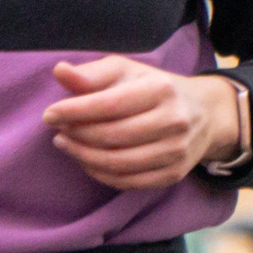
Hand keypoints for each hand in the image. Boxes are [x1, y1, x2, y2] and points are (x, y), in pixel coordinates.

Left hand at [44, 58, 242, 189]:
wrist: (203, 113)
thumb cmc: (153, 87)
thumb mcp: (125, 71)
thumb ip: (92, 74)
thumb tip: (60, 72)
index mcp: (160, 89)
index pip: (109, 104)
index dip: (74, 111)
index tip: (49, 114)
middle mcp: (173, 121)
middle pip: (112, 136)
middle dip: (76, 135)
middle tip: (56, 131)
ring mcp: (176, 151)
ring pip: (118, 163)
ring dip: (83, 156)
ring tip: (65, 144)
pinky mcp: (174, 174)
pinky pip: (128, 181)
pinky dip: (100, 174)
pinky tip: (86, 160)